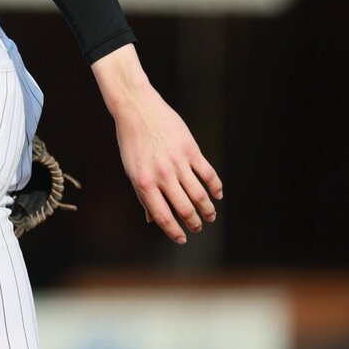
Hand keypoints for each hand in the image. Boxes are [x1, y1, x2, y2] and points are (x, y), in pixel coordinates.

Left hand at [93, 45, 223, 242]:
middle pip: (184, 208)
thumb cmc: (131, 141)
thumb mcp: (131, 169)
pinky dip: (216, 187)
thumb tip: (151, 220)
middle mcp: (161, 175)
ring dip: (207, 209)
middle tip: (198, 227)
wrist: (136, 108)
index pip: (162, 216)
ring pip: (199, 194)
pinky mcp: (191, 149)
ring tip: (209, 216)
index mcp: (143, 182)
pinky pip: (208, 174)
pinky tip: (217, 195)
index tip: (182, 239)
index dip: (174, 231)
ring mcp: (177, 162)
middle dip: (194, 223)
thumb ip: (143, 195)